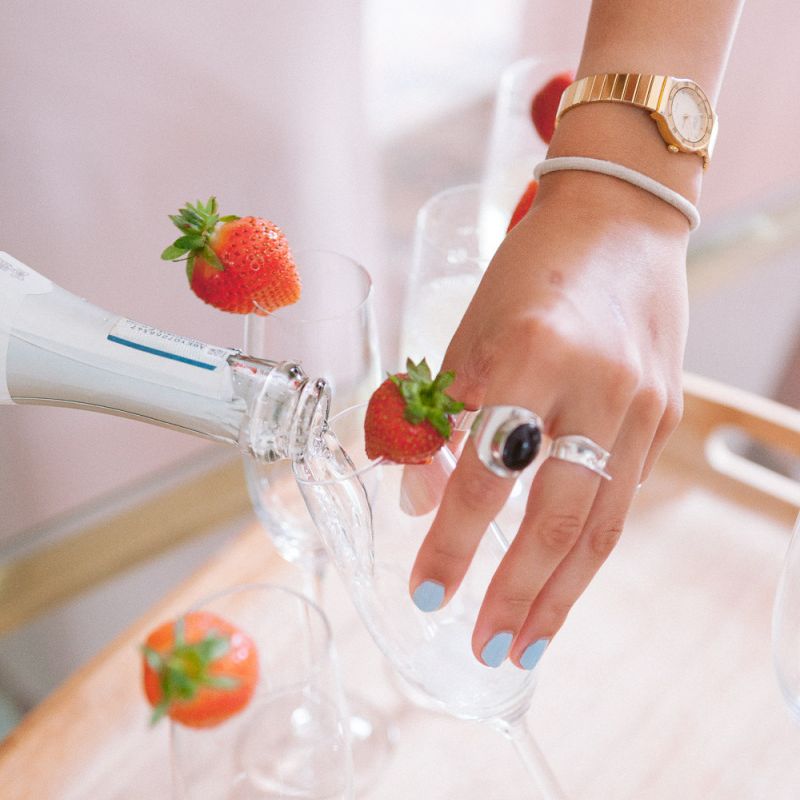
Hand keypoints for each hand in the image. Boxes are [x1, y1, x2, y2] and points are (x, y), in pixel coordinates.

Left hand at [408, 169, 689, 668]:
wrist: (620, 222)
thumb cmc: (530, 273)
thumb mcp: (468, 330)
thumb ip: (441, 414)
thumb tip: (421, 499)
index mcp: (531, 352)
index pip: (484, 474)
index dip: (453, 542)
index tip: (426, 593)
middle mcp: (596, 386)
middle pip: (557, 518)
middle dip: (517, 595)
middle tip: (485, 648)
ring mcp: (641, 405)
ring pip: (601, 523)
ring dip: (562, 594)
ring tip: (528, 644)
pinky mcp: (666, 415)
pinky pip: (623, 495)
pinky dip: (589, 548)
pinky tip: (563, 582)